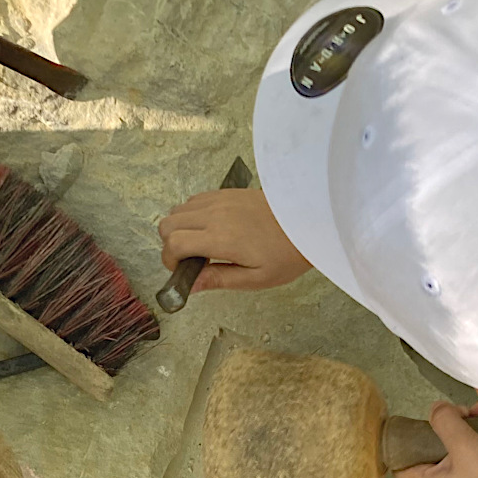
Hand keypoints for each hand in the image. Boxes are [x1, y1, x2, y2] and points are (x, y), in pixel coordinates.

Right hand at [157, 188, 309, 291]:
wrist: (310, 221)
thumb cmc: (287, 252)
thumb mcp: (256, 277)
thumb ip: (219, 279)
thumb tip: (190, 285)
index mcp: (221, 238)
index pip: (174, 244)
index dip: (169, 261)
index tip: (183, 271)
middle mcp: (215, 214)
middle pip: (167, 224)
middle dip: (170, 244)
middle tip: (191, 260)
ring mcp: (219, 200)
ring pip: (178, 210)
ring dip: (180, 229)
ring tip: (202, 245)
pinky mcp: (226, 192)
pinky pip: (195, 200)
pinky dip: (192, 215)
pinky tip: (212, 229)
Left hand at [392, 402, 477, 477]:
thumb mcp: (464, 444)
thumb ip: (444, 421)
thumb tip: (436, 409)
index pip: (399, 463)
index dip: (401, 441)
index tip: (413, 419)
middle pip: (430, 447)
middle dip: (446, 424)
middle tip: (460, 411)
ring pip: (456, 444)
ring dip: (469, 424)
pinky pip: (476, 449)